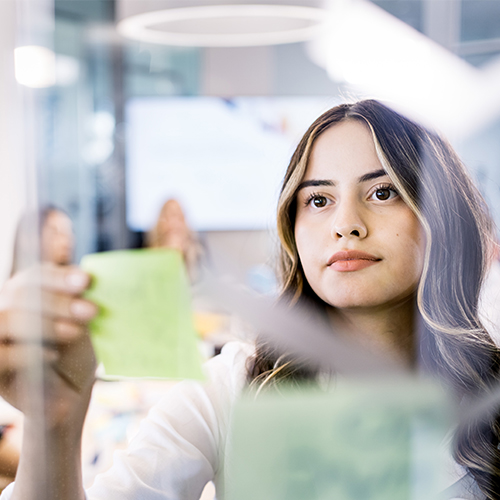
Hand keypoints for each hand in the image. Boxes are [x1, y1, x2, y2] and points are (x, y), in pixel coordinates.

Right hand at [0, 264, 97, 429]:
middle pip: (20, 292)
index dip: (60, 275)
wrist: (69, 393)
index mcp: (27, 293)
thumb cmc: (76, 351)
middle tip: (92, 311)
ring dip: (45, 323)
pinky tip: (52, 356)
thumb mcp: (82, 323)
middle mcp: (4, 309)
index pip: (35, 275)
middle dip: (59, 300)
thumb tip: (89, 280)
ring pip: (7, 318)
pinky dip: (25, 352)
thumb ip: (79, 301)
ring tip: (76, 332)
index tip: (86, 281)